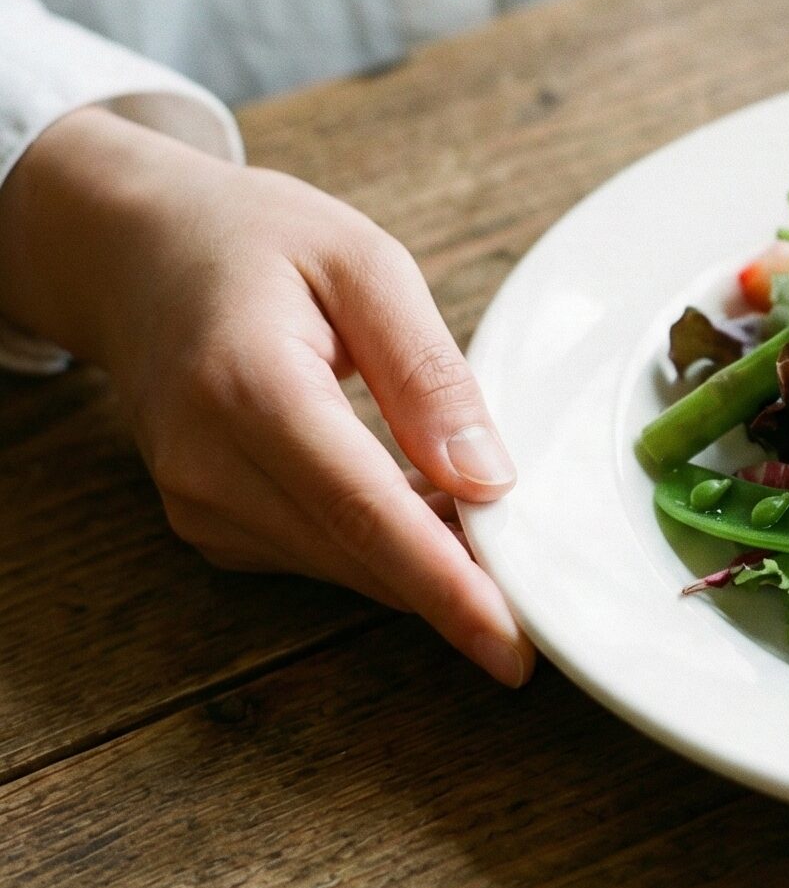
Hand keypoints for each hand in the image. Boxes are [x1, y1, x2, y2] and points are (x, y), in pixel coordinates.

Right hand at [0, 109, 532, 685]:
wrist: (134, 252)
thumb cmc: (258, 242)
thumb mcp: (364, 264)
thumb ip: (427, 372)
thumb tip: (489, 476)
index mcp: (248, 387)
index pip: (363, 510)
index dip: (445, 585)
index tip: (513, 645)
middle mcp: (206, 464)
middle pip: (359, 553)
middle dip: (461, 583)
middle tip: (554, 582)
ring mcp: (196, 503)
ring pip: (346, 565)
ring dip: (429, 558)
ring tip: (496, 515)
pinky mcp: (206, 522)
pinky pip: (322, 554)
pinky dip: (386, 543)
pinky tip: (429, 500)